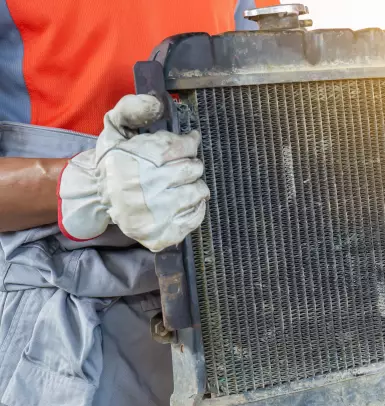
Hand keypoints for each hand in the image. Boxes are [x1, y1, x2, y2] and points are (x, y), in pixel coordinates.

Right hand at [57, 95, 209, 251]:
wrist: (97, 194)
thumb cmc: (115, 160)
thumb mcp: (115, 127)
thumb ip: (132, 108)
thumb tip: (156, 103)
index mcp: (138, 161)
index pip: (184, 147)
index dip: (188, 144)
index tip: (186, 145)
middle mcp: (148, 188)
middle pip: (193, 170)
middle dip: (189, 165)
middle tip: (179, 167)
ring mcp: (156, 215)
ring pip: (198, 193)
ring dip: (194, 186)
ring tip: (179, 184)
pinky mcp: (162, 234)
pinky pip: (195, 218)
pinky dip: (195, 208)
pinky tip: (182, 202)